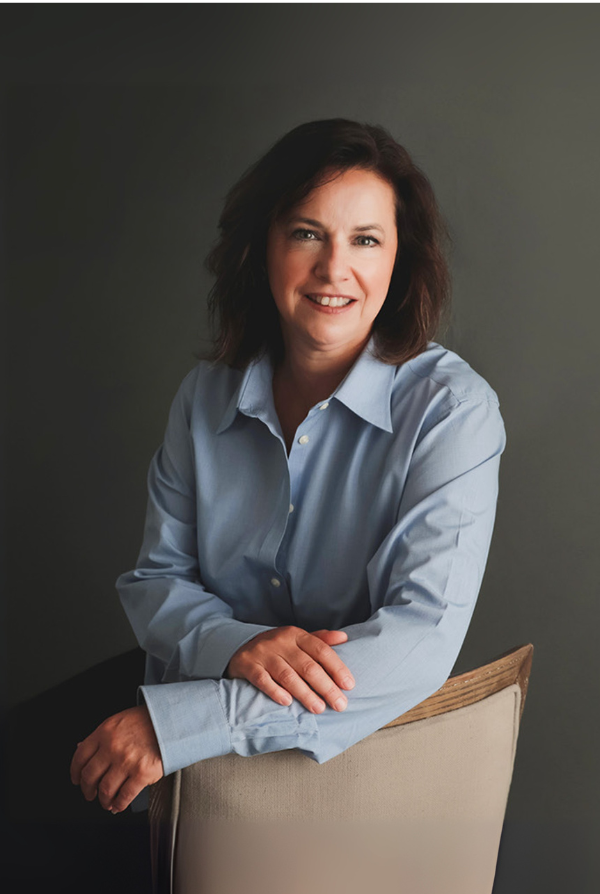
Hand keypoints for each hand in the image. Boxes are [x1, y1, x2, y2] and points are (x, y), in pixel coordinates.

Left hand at [70, 705, 163, 812]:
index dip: (75, 772)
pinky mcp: (141, 773)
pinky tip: (118, 805)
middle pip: (89, 776)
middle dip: (87, 790)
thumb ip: (101, 736)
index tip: (76, 779)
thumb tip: (81, 748)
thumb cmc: (149, 719)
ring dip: (103, 800)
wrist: (174, 720)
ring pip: (105, 789)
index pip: (80, 756)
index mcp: (105, 731)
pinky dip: (118, 805)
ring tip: (105, 802)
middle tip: (90, 794)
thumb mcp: (120, 721)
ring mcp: (126, 761)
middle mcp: (112, 747)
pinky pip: (124, 796)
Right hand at [226, 626, 354, 713]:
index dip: (337, 668)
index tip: (349, 685)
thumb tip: (344, 638)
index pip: (321, 650)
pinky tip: (287, 703)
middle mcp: (281, 642)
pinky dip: (275, 691)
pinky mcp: (248, 666)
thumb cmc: (277, 648)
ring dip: (305, 693)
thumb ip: (320, 640)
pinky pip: (263, 680)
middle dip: (326, 687)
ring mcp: (263, 653)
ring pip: (288, 675)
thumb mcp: (297, 640)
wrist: (240, 648)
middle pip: (308, 666)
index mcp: (296, 634)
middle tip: (340, 704)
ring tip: (319, 708)